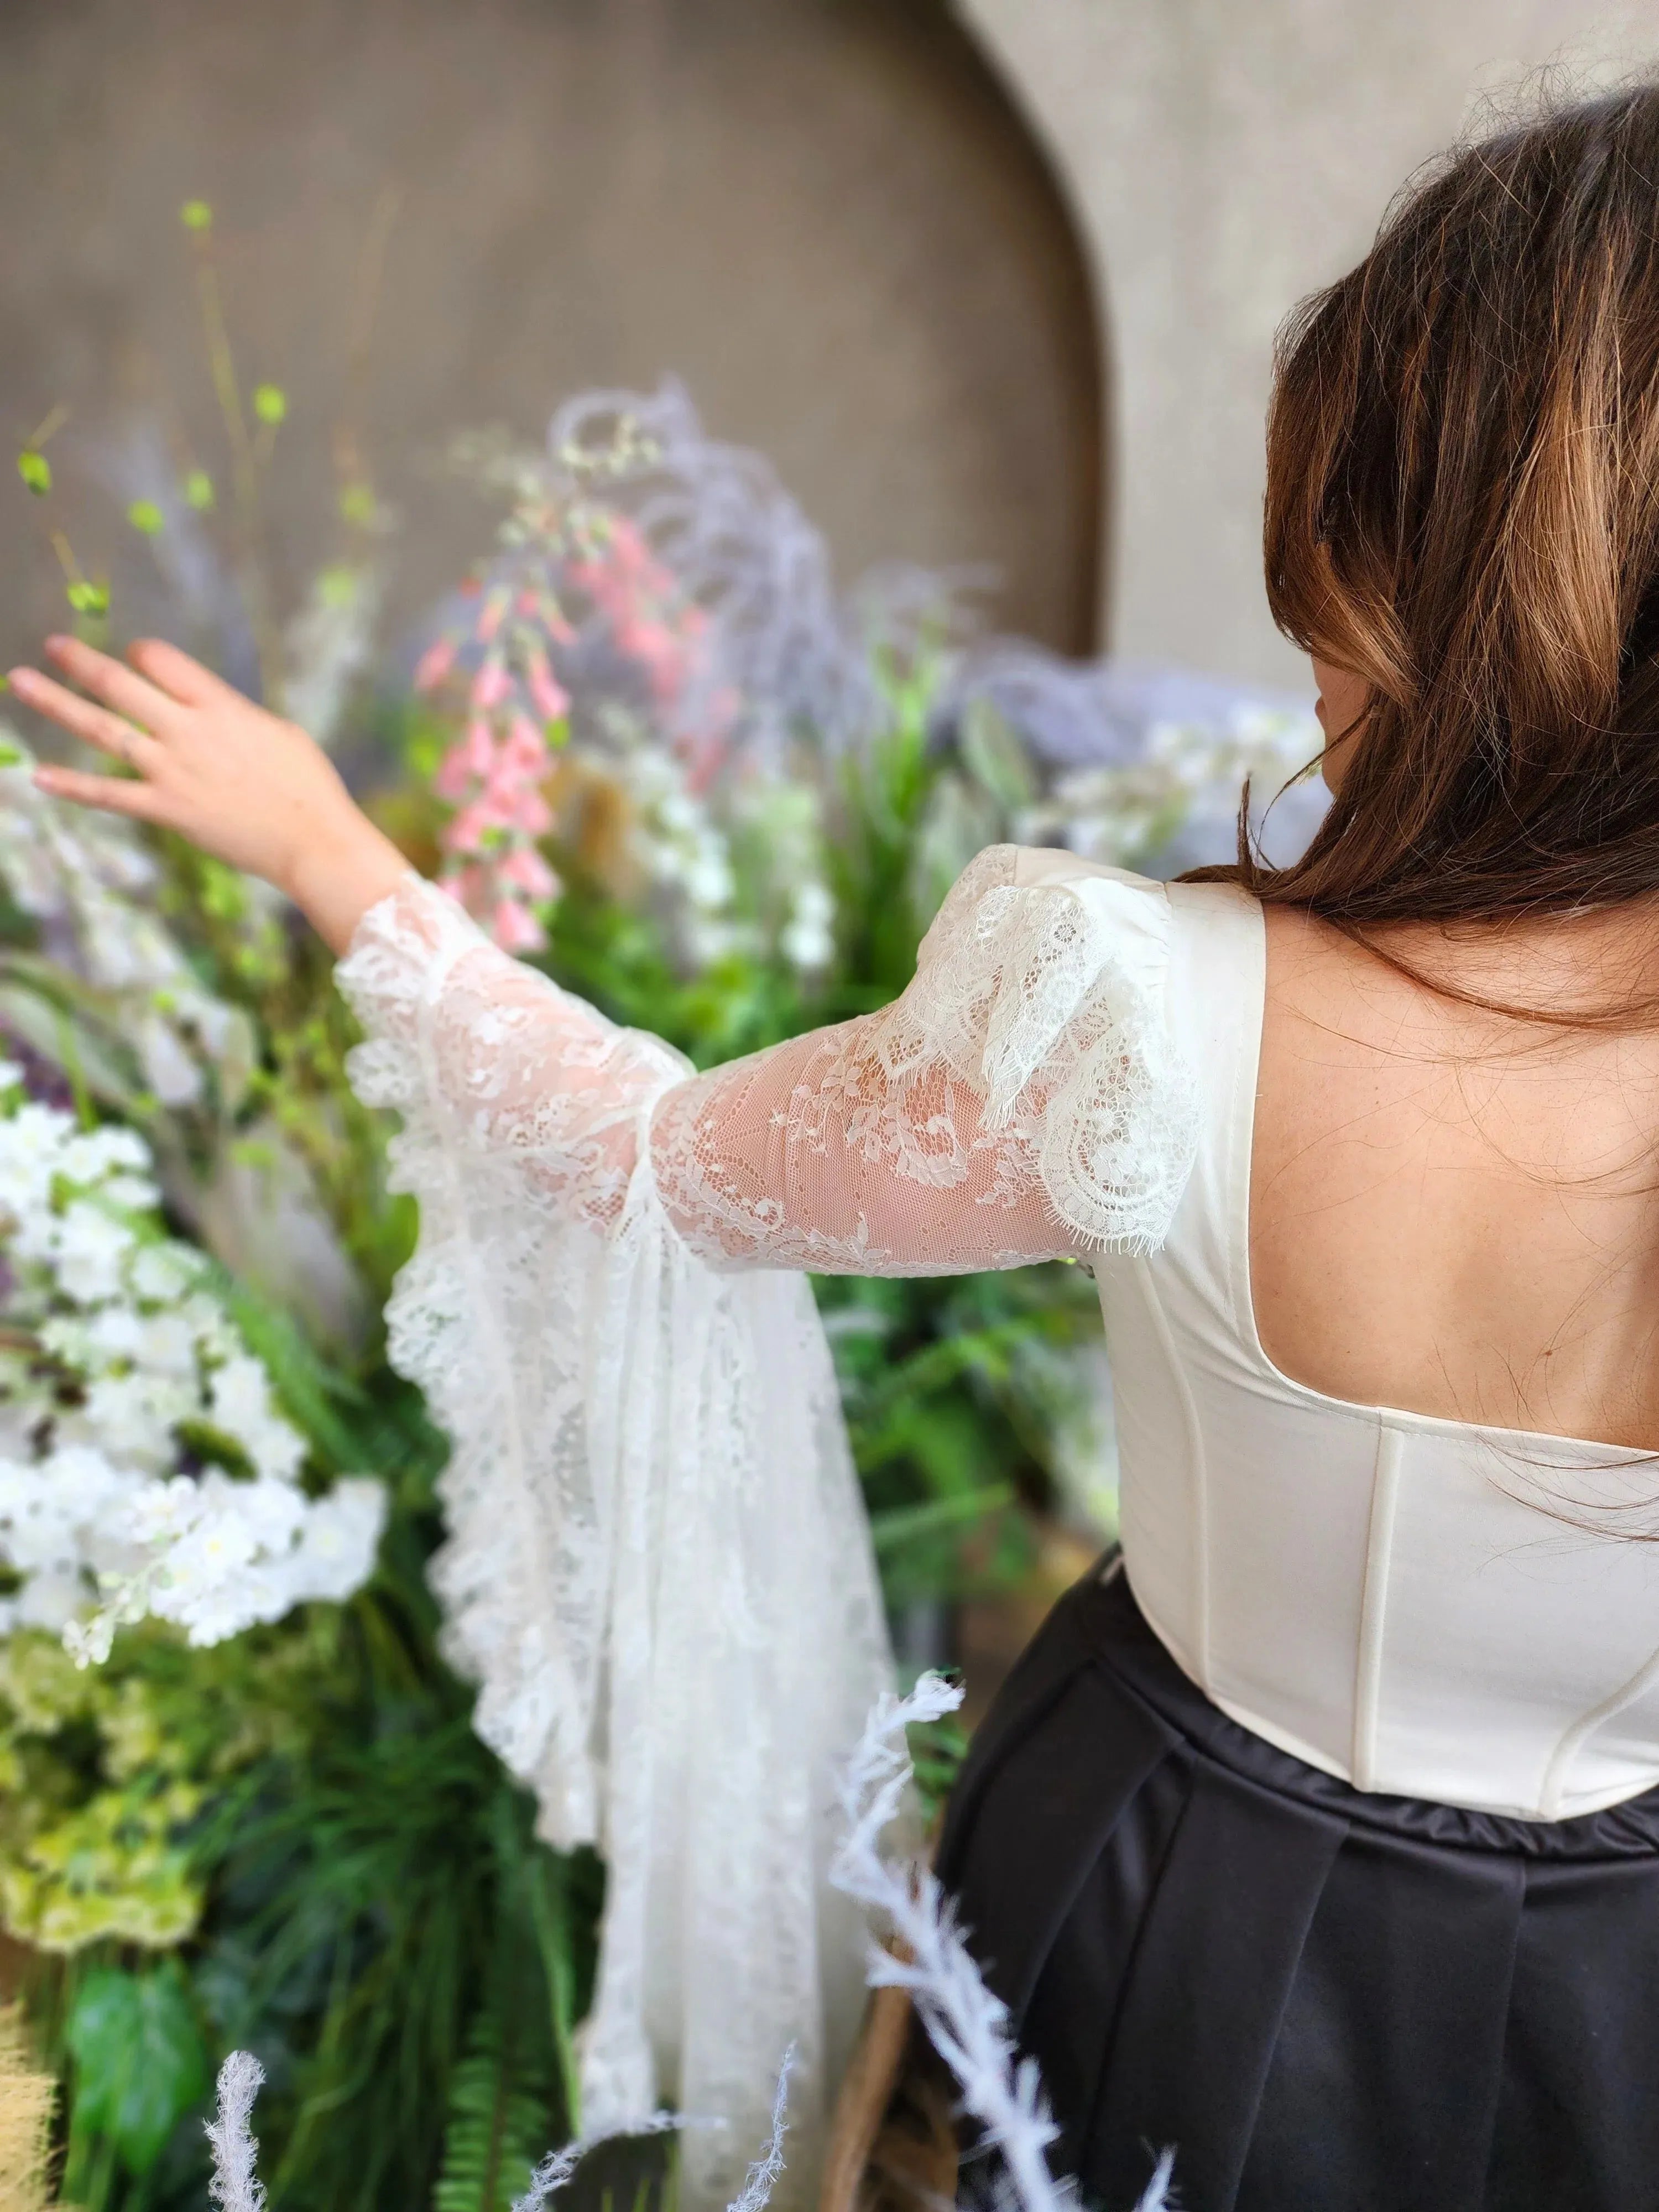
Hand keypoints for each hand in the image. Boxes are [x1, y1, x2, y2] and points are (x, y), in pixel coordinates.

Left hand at [6, 635, 408, 952]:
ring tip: (20, 681)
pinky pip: (110, 795)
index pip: (160, 659)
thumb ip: (233, 715)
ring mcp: (173, 771)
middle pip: (120, 683)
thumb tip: (208, 710)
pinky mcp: (167, 810)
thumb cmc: (308, 786)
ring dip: (57, 703)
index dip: (142, 653)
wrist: (314, 842)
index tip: (136, 657)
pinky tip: (36, 776)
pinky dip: (72, 786)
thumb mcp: (277, 731)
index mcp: (219, 705)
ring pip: (102, 729)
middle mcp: (188, 731)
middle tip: (53, 644)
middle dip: (81, 660)